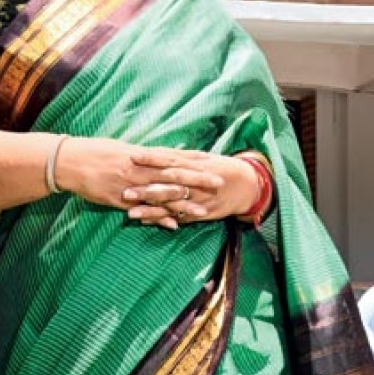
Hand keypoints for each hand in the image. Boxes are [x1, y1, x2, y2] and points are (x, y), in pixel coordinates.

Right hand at [51, 138, 220, 229]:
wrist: (67, 161)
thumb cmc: (95, 152)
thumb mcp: (122, 148)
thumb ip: (146, 155)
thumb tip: (165, 154)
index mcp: (140, 155)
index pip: (173, 157)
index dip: (194, 159)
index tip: (214, 160)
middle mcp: (138, 169)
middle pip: (174, 175)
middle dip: (198, 180)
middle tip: (220, 183)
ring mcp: (130, 186)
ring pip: (161, 195)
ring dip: (183, 204)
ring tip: (203, 211)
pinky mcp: (119, 200)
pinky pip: (143, 211)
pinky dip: (158, 218)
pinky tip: (174, 225)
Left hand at [122, 148, 262, 229]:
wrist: (248, 186)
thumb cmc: (223, 168)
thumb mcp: (204, 158)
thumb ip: (183, 157)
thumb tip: (159, 151)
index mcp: (195, 164)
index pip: (171, 160)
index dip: (152, 159)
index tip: (133, 156)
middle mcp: (196, 182)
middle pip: (168, 185)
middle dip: (146, 189)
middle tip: (125, 192)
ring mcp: (198, 199)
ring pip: (172, 205)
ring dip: (151, 210)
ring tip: (130, 214)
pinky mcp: (201, 213)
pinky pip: (179, 217)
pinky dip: (163, 220)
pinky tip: (146, 223)